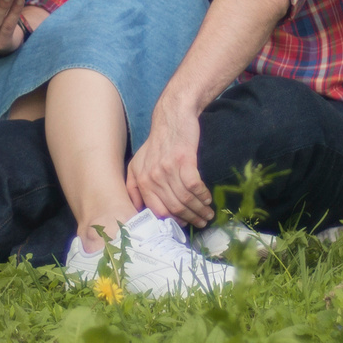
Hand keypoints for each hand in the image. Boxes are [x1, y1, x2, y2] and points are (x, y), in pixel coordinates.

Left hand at [127, 98, 212, 226]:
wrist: (173, 117)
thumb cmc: (157, 143)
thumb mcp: (138, 163)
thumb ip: (134, 186)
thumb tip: (137, 209)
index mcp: (141, 180)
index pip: (156, 210)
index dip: (172, 221)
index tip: (183, 225)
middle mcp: (152, 177)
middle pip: (173, 207)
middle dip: (190, 218)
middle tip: (201, 223)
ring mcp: (167, 169)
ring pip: (185, 199)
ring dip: (199, 209)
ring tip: (208, 214)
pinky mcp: (184, 161)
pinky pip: (195, 187)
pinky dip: (203, 196)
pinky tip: (208, 198)